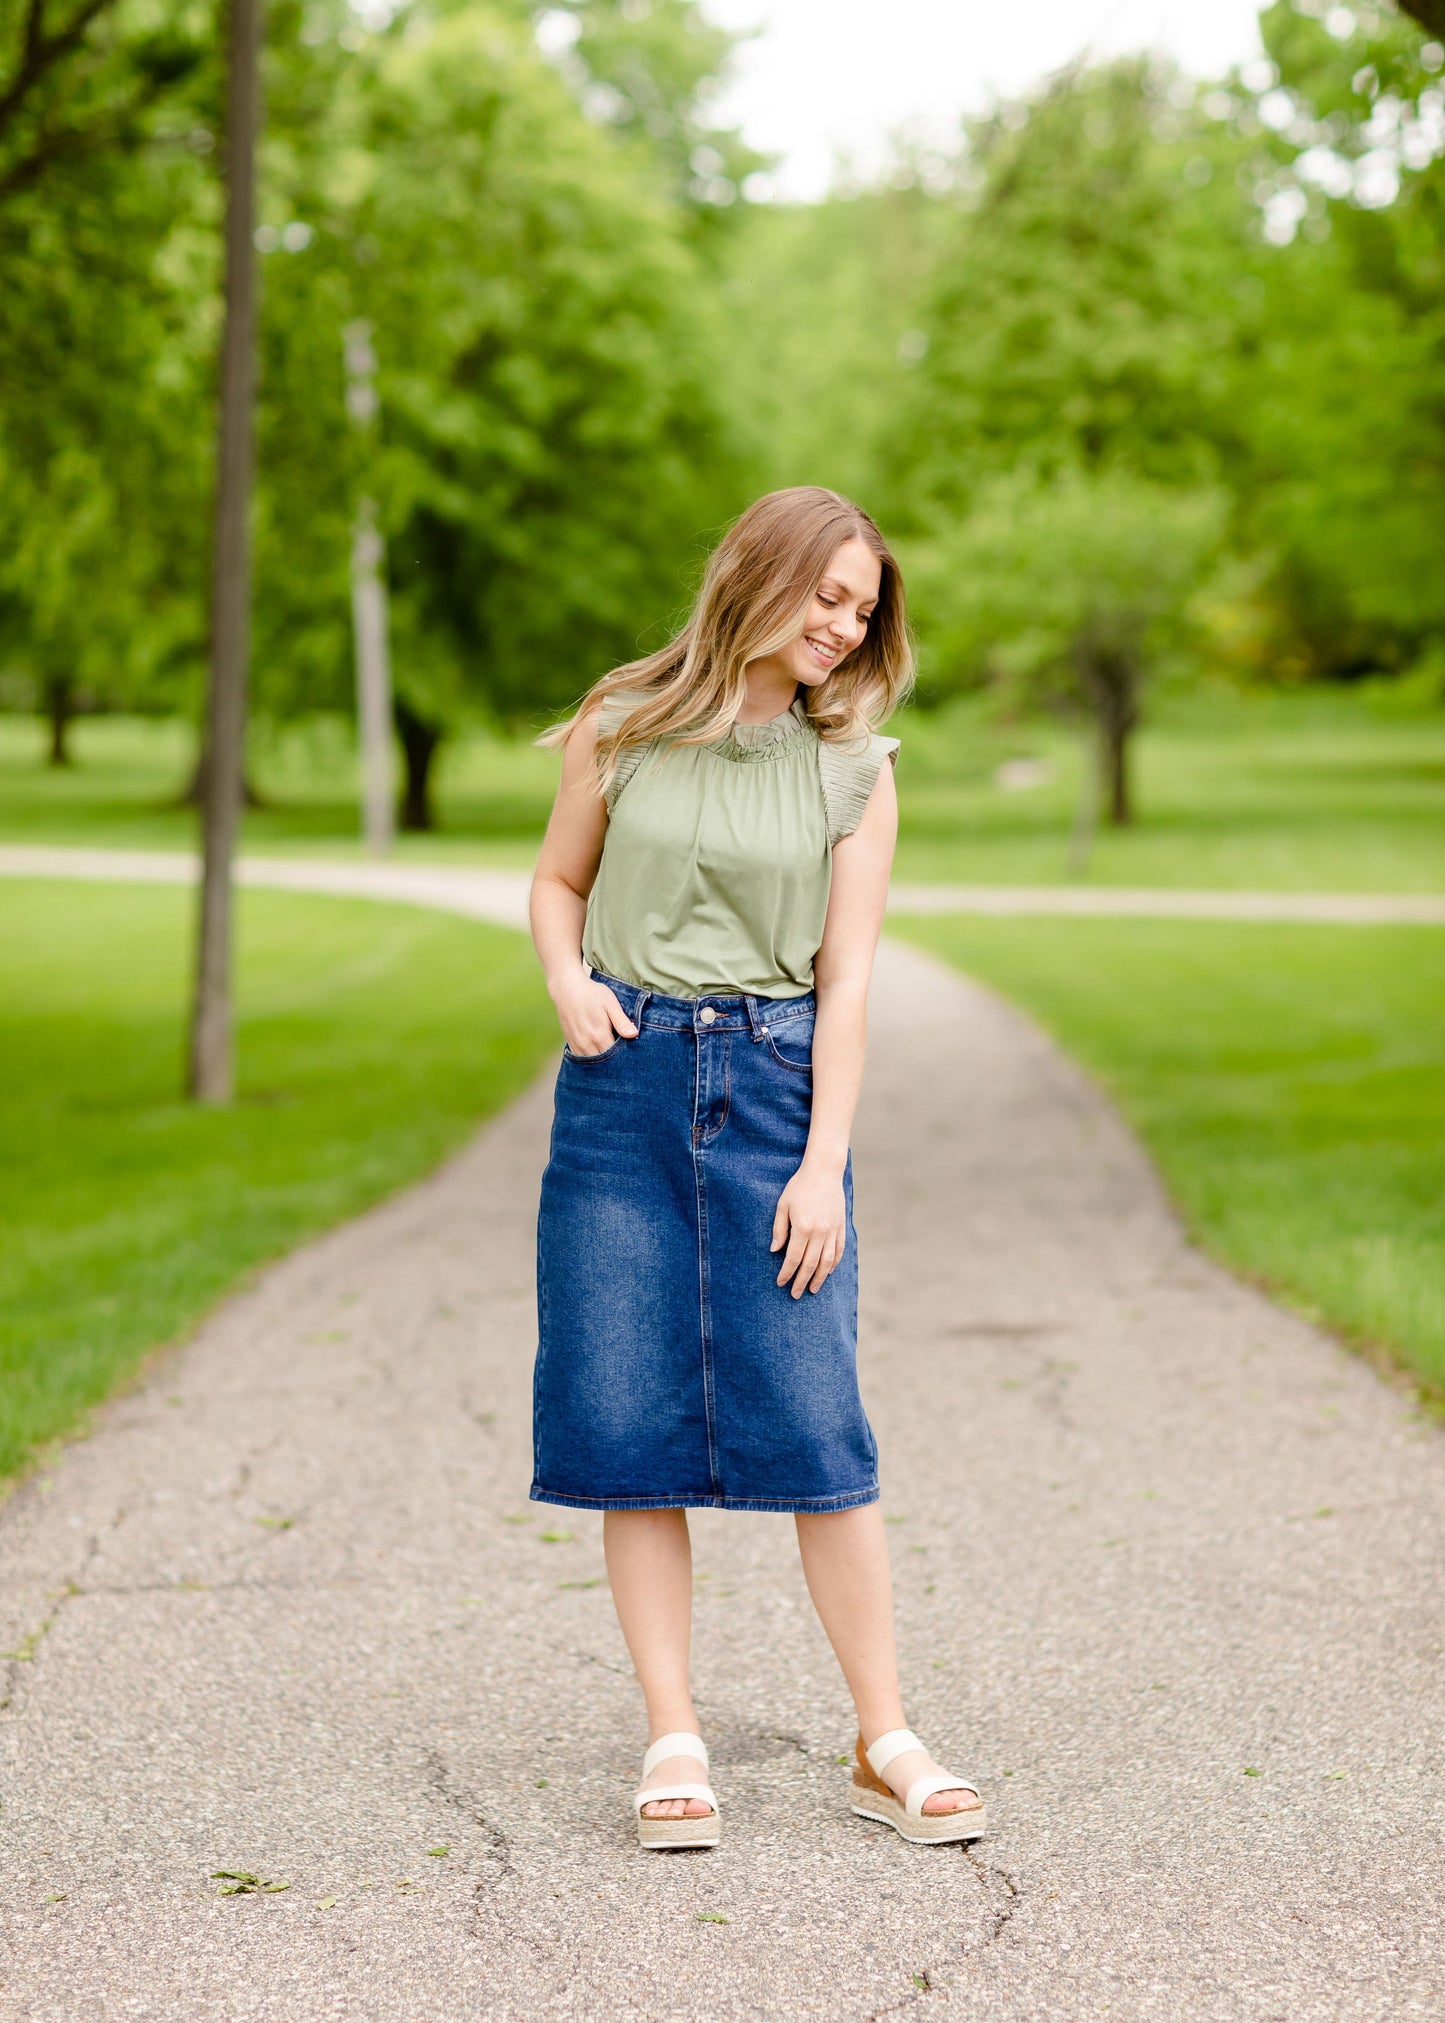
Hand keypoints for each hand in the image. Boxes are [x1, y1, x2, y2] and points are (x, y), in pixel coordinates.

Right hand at [550, 970, 637, 1056]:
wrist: (567, 989)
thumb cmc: (592, 994)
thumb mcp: (610, 1004)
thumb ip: (621, 1021)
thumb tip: (634, 1034)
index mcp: (599, 1036)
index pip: (616, 1056)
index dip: (625, 1055)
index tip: (631, 1051)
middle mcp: (587, 1044)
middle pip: (604, 1062)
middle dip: (614, 1061)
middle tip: (623, 1055)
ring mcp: (577, 1045)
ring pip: (592, 1062)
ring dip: (602, 1061)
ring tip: (611, 1053)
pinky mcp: (571, 1043)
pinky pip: (582, 1058)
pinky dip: (591, 1058)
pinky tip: (598, 1051)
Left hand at [770, 1160, 846, 1297]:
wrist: (824, 1171)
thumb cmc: (799, 1186)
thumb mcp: (783, 1205)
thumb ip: (779, 1229)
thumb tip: (775, 1251)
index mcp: (803, 1228)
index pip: (793, 1258)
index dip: (786, 1273)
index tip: (781, 1283)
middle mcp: (820, 1232)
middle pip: (810, 1264)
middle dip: (801, 1281)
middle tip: (795, 1294)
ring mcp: (833, 1231)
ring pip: (827, 1262)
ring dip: (819, 1278)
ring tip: (812, 1289)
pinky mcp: (841, 1227)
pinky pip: (839, 1250)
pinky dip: (834, 1263)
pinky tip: (828, 1272)